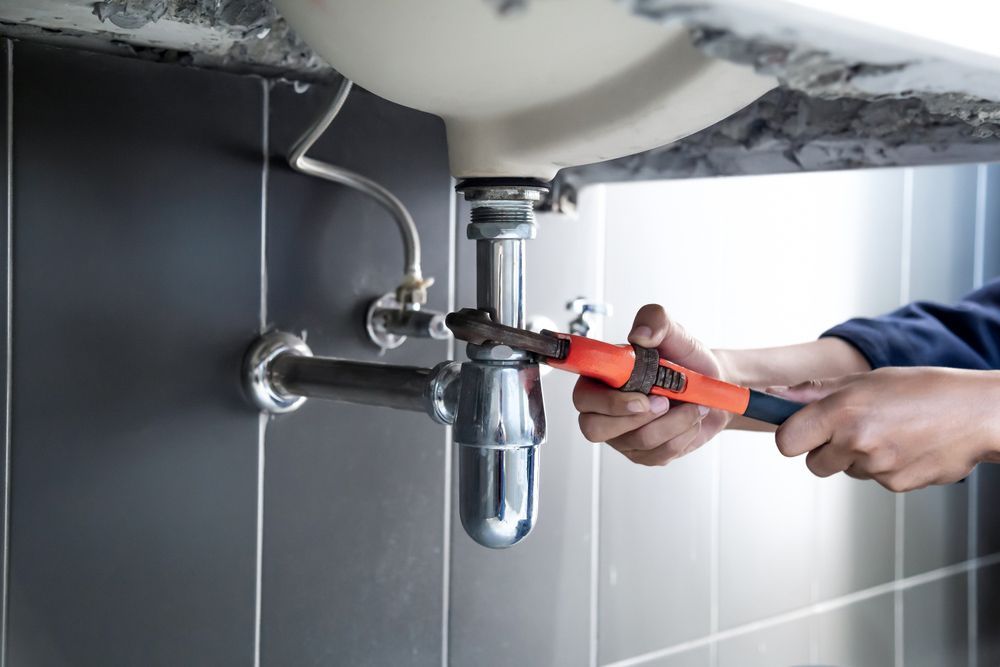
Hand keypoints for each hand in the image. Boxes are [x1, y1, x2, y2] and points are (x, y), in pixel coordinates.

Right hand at [573, 304, 730, 465]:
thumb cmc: (684, 359)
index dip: (604, 401)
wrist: (712, 384)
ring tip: (691, 404)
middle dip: (635, 417)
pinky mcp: (645, 454)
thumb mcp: (672, 332)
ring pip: (636, 442)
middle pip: (594, 429)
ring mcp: (622, 436)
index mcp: (600, 379)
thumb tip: (641, 336)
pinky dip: (683, 434)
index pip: (582, 397)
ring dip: (673, 422)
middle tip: (665, 401)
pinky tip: (690, 419)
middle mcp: (603, 410)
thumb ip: (654, 320)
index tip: (639, 395)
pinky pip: (658, 454)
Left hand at [772, 367, 999, 490]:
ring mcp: (877, 467)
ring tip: (888, 432)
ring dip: (856, 456)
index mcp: (842, 411)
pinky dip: (883, 466)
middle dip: (824, 450)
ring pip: (845, 470)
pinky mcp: (896, 485)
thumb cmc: (923, 390)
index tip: (801, 430)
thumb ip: (816, 392)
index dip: (792, 437)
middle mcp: (856, 441)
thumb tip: (776, 396)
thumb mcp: (865, 380)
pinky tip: (905, 445)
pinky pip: (874, 479)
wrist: (977, 414)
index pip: (786, 441)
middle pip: (812, 463)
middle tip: (850, 429)